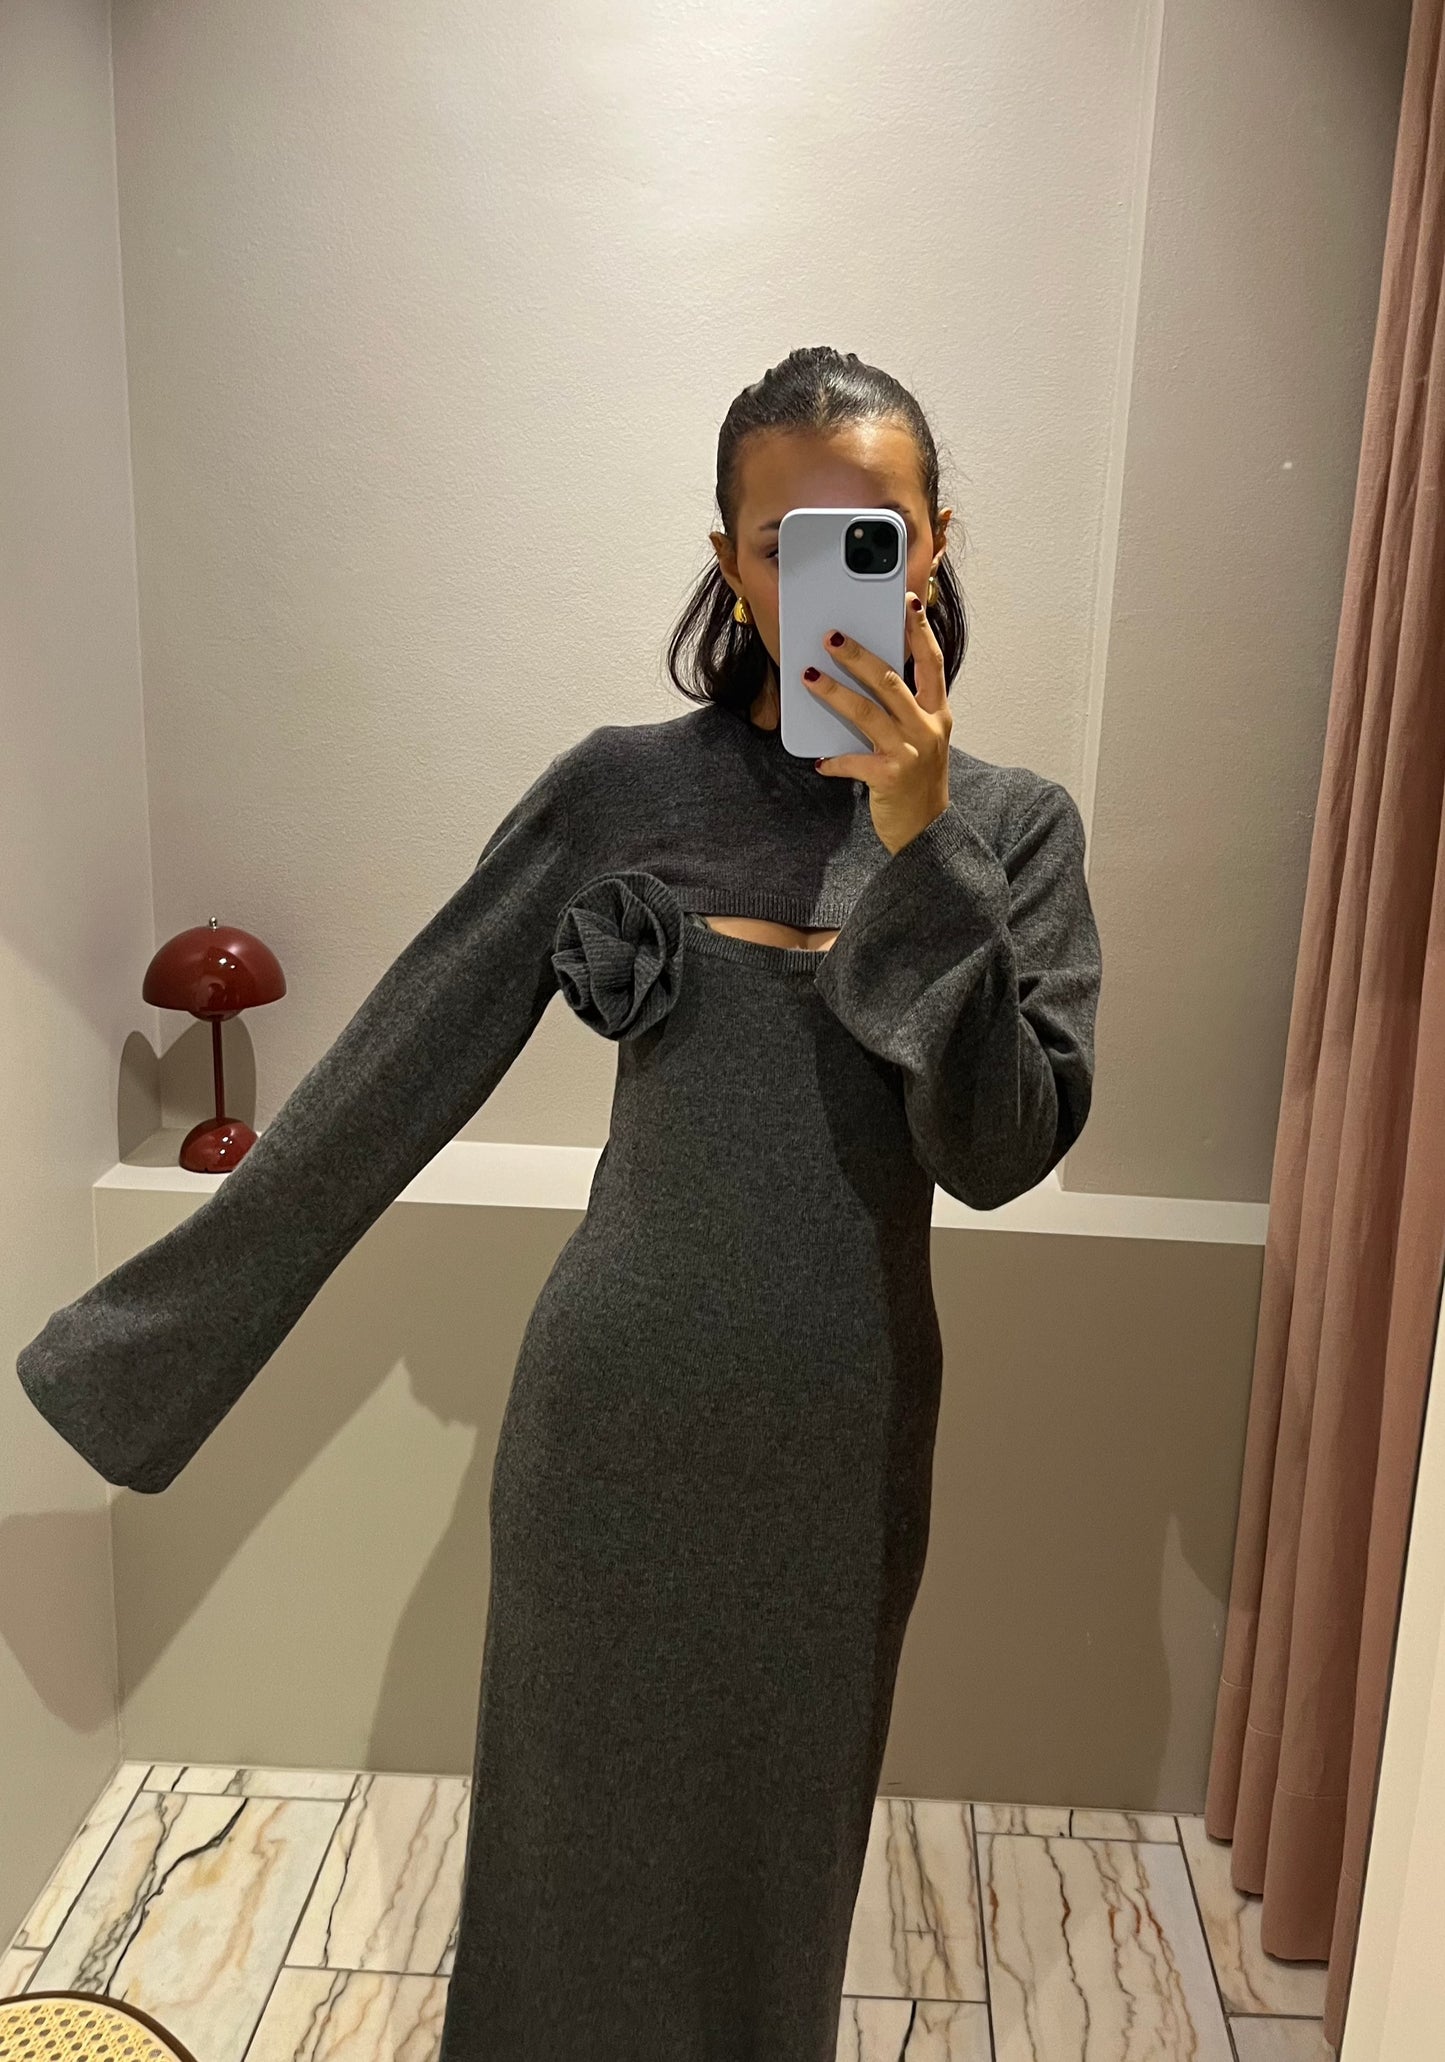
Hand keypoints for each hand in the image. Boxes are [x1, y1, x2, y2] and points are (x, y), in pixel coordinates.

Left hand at [804, 593, 951, 855]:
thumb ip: (900, 710)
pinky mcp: (889, 776)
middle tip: (831, 636)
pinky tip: (820, 760)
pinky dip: (834, 760)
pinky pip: (853, 761)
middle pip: (891, 681)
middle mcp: (928, 729)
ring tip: (809, 676)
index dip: (919, 631)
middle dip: (859, 655)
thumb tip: (861, 676)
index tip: (906, 602)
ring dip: (835, 692)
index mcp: (937, 714)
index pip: (932, 662)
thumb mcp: (919, 740)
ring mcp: (910, 752)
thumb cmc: (916, 780)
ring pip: (867, 712)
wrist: (926, 833)